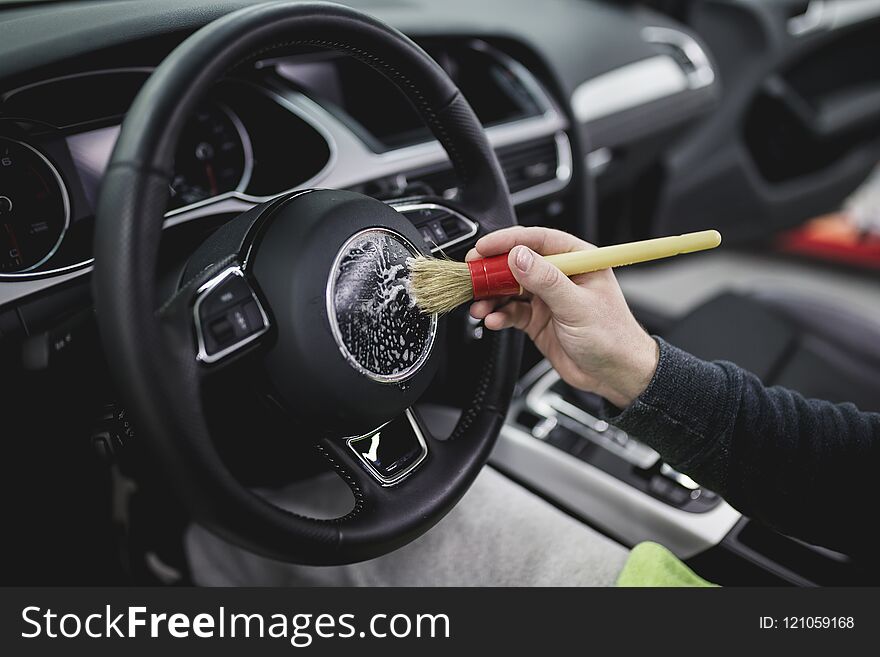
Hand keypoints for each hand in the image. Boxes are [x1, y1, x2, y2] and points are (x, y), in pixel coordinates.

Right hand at [467, 226, 658, 407]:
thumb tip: (519, 257)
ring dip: (492, 296)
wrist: (615, 375)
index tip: (485, 247)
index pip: (539, 240)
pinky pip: (511, 312)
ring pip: (510, 288)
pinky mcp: (538, 319)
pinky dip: (499, 315)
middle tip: (472, 276)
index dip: (509, 241)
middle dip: (493, 270)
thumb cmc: (612, 337)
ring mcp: (547, 298)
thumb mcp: (577, 306)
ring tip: (480, 306)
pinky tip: (493, 321)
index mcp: (578, 260)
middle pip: (518, 263)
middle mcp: (560, 276)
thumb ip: (547, 280)